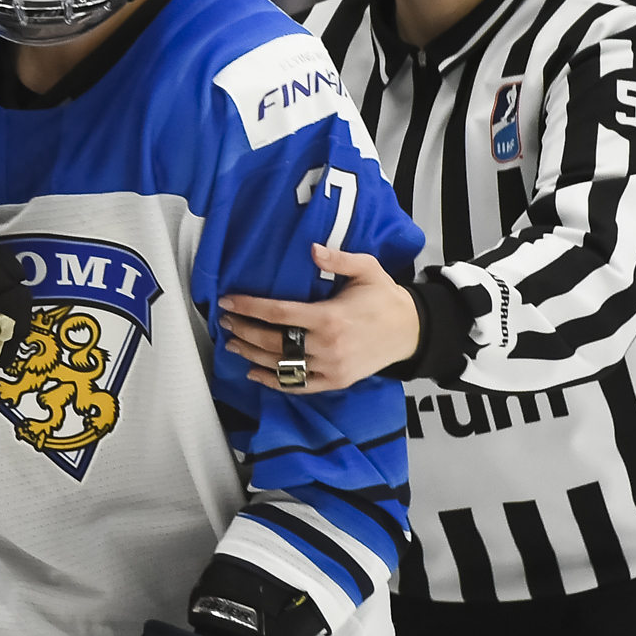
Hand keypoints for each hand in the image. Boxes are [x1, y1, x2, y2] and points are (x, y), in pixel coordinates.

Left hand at [218, 244, 418, 393]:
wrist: (410, 331)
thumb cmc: (384, 297)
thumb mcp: (367, 269)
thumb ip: (339, 259)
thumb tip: (312, 250)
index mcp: (330, 317)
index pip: (278, 313)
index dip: (249, 308)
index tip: (227, 302)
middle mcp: (327, 346)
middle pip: (273, 342)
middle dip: (244, 331)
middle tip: (224, 322)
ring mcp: (331, 368)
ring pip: (281, 366)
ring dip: (251, 356)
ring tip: (232, 344)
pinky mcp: (336, 382)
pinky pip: (299, 386)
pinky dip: (274, 382)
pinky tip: (254, 374)